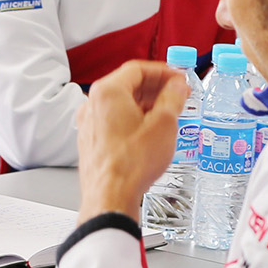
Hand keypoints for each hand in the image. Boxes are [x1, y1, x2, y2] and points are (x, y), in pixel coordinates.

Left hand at [77, 61, 186, 222]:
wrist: (109, 198)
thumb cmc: (132, 164)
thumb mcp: (164, 124)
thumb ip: (173, 98)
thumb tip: (177, 87)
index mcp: (107, 92)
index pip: (137, 69)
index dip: (163, 71)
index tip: (178, 78)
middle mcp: (92, 104)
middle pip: (127, 85)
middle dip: (155, 87)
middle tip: (177, 94)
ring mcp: (89, 123)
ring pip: (120, 103)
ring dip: (145, 104)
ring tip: (168, 112)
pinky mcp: (91, 140)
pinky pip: (113, 120)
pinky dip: (133, 118)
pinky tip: (149, 130)